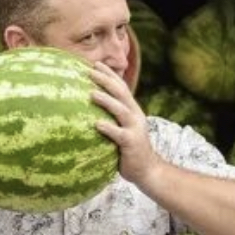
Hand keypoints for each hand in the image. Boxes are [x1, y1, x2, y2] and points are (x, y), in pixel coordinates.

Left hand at [89, 61, 160, 185]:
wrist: (148, 170)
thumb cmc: (128, 149)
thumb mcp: (122, 129)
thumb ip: (111, 118)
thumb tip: (87, 112)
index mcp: (132, 110)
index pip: (121, 87)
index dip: (110, 75)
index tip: (95, 64)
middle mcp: (135, 115)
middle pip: (121, 93)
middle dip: (106, 80)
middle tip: (89, 71)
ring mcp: (135, 129)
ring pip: (121, 110)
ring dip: (107, 101)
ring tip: (91, 94)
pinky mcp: (132, 143)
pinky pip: (119, 134)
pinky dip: (108, 128)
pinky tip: (97, 124)